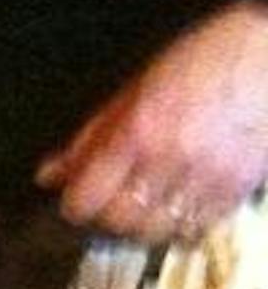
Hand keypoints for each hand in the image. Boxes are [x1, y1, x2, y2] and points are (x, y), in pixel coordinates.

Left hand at [38, 0, 267, 241]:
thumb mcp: (138, 89)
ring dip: (145, 225)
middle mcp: (171, 158)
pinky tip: (181, 204)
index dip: (76, 205)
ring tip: (148, 204)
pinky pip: (198, 227)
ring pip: (159, 231)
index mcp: (139, 130)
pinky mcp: (239, 187)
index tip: (79, 201)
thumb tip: (49, 175)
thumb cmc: (204, 57)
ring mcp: (208, 176)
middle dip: (109, 218)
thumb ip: (92, 136)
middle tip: (114, 202)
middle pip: (121, 221)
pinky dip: (182, 224)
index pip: (87, 198)